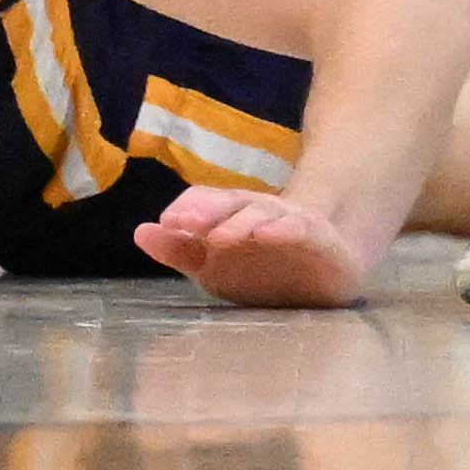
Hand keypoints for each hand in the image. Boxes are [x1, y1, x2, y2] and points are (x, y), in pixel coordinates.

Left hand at [131, 187, 371, 307]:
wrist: (331, 264)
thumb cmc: (265, 266)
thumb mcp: (218, 265)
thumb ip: (181, 251)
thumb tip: (139, 232)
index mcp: (232, 216)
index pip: (208, 203)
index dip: (188, 210)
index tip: (165, 223)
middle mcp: (258, 213)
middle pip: (232, 204)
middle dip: (207, 212)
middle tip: (181, 223)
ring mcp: (289, 221)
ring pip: (262, 215)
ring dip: (239, 223)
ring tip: (218, 236)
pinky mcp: (317, 237)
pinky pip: (300, 229)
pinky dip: (283, 229)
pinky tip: (267, 234)